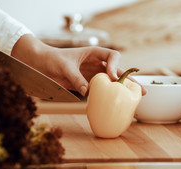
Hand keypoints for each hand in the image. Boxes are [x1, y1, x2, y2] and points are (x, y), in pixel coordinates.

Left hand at [11, 34, 145, 95]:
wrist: (39, 65)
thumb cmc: (52, 59)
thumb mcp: (64, 67)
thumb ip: (77, 78)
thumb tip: (88, 92)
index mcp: (93, 53)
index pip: (112, 56)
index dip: (116, 66)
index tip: (113, 77)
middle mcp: (96, 64)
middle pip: (117, 71)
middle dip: (129, 80)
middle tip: (141, 90)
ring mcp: (93, 75)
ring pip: (112, 82)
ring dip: (122, 90)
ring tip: (135, 98)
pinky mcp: (88, 84)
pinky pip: (101, 90)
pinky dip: (109, 96)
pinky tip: (116, 103)